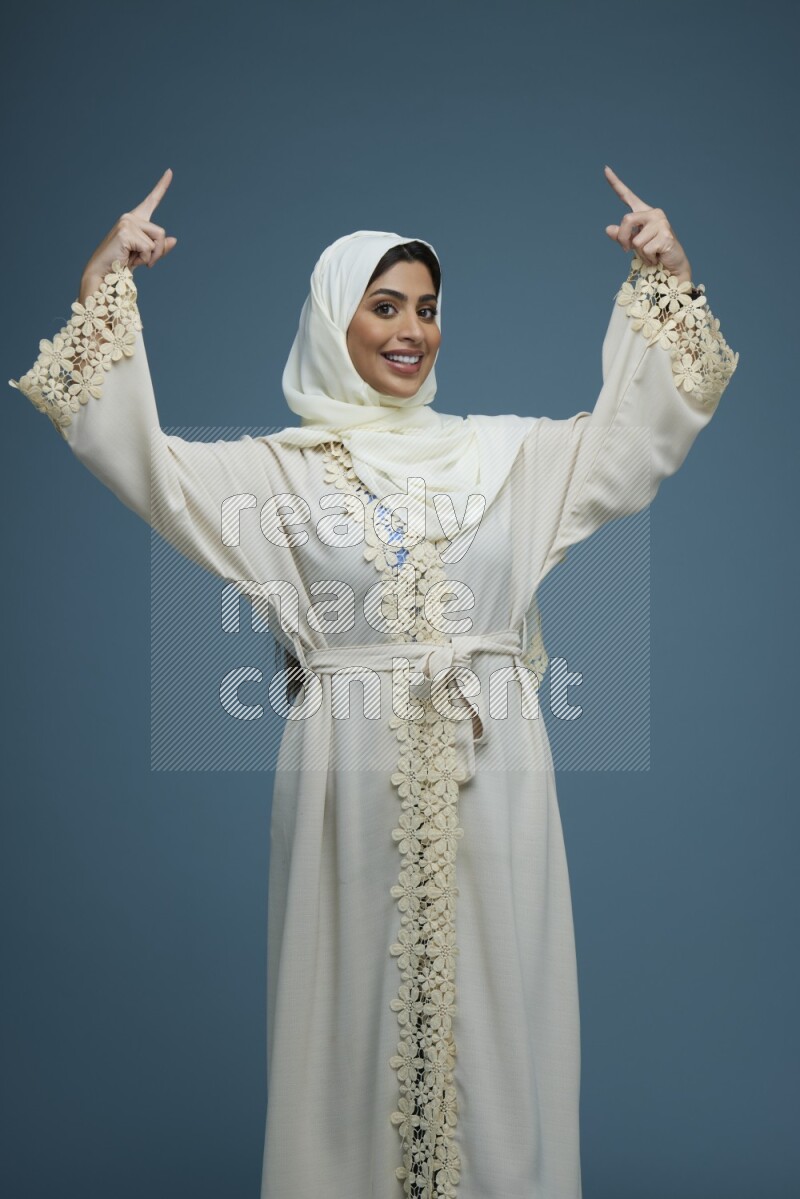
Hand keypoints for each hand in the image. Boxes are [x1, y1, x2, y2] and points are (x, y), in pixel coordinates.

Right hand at [80, 168, 176, 298]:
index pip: (152, 201)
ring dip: (151, 256)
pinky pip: (149, 247)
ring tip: (135, 260)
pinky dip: (144, 258)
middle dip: (158, 251)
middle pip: (161, 232)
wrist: (103, 274)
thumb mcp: (145, 255)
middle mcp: (130, 217)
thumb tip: (174, 239)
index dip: (162, 186)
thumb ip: (159, 247)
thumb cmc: (122, 265)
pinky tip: (130, 260)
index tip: (170, 171)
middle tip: (144, 262)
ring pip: (157, 239)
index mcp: (135, 220)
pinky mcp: (125, 231)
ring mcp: (127, 222)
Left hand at [603, 165, 691, 282]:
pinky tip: (657, 256)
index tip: (605, 169)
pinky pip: (645, 249)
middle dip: (623, 239)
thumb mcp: (632, 244)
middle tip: (628, 251)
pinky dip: (648, 258)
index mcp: (643, 212)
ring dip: (640, 253)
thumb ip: (621, 236)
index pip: (627, 196)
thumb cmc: (652, 253)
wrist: (671, 266)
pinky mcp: (666, 235)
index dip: (615, 183)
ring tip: (651, 253)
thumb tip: (608, 229)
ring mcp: (661, 223)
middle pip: (626, 220)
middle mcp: (653, 213)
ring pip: (635, 240)